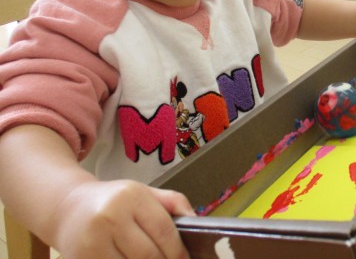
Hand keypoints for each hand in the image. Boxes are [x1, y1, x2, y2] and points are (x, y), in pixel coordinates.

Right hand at [52, 180, 194, 258]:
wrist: (69, 208)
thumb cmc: (114, 202)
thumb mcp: (144, 193)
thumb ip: (173, 203)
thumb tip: (197, 222)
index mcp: (130, 197)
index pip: (163, 230)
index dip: (178, 251)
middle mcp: (109, 217)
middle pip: (149, 255)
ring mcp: (92, 242)